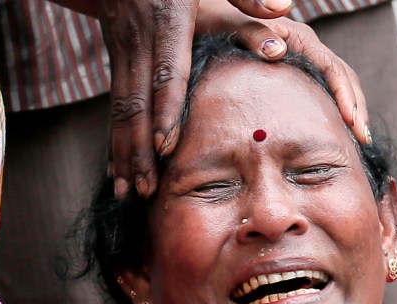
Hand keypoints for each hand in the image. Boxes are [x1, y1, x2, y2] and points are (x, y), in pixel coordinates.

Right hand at [90, 0, 295, 197]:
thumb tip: (283, 10)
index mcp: (168, 25)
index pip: (167, 75)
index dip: (166, 112)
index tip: (166, 148)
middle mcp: (142, 45)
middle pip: (137, 104)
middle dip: (139, 149)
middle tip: (145, 188)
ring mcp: (125, 57)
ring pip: (121, 111)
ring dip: (123, 155)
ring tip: (127, 193)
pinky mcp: (118, 66)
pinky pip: (114, 110)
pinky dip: (114, 145)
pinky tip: (116, 176)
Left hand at [195, 0, 370, 145]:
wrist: (204, 23)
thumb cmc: (213, 25)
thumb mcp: (229, 26)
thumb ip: (251, 34)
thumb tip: (277, 50)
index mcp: (295, 37)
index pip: (332, 67)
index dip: (345, 95)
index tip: (352, 123)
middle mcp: (305, 46)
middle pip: (344, 76)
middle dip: (357, 108)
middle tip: (363, 140)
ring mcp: (303, 59)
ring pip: (339, 84)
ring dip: (352, 110)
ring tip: (359, 140)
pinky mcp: (297, 72)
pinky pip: (325, 90)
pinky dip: (336, 110)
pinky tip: (338, 133)